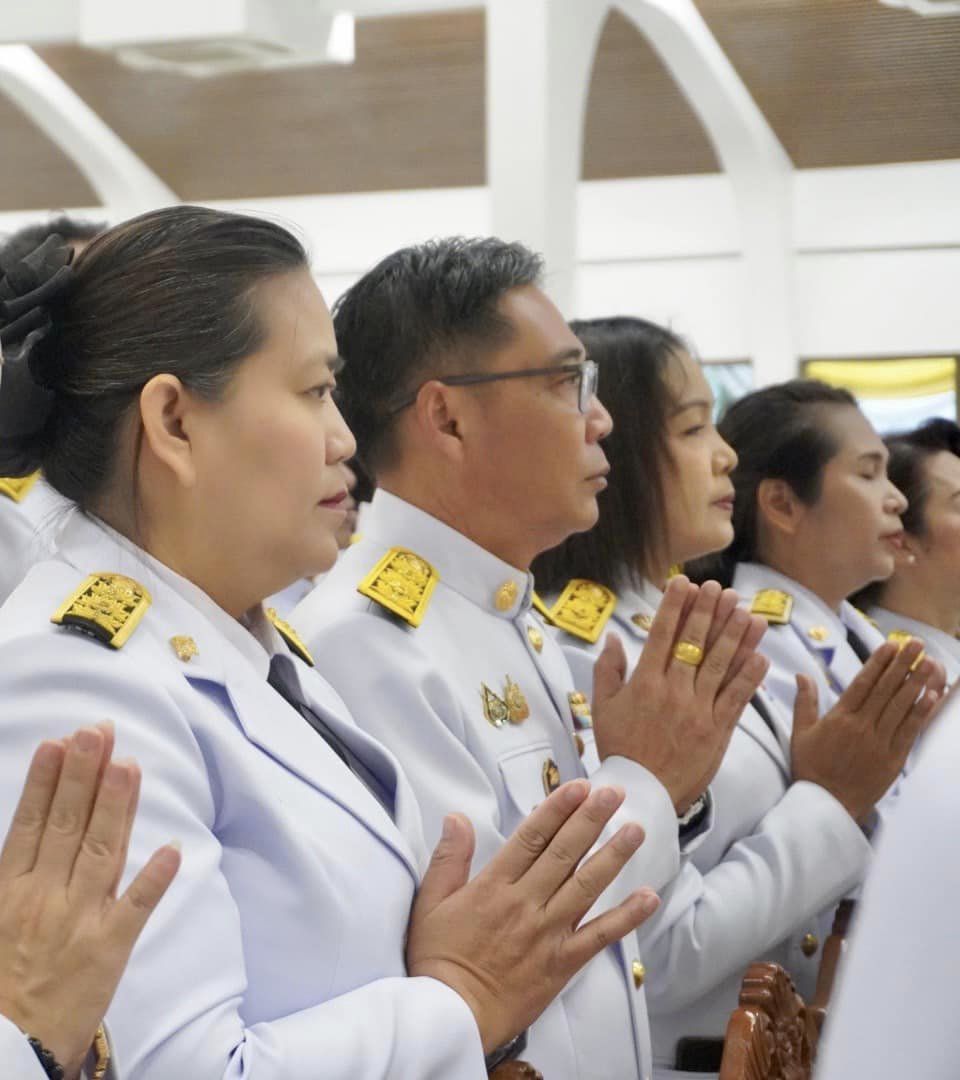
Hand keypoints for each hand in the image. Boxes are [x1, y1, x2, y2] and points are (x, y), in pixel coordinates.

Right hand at [0, 726, 180, 1078]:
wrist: (10, 1048)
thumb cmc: (4, 976)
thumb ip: (18, 867)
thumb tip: (38, 818)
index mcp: (11, 890)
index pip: (32, 823)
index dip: (48, 781)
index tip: (63, 741)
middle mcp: (45, 897)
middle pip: (68, 826)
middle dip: (84, 775)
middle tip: (99, 732)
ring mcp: (79, 921)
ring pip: (101, 852)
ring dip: (117, 807)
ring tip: (128, 764)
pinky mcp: (109, 949)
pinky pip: (134, 910)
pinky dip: (152, 881)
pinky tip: (171, 850)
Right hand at [406, 780, 659, 1053]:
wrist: (451, 1016)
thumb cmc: (438, 959)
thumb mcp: (430, 902)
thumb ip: (448, 858)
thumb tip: (457, 818)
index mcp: (493, 887)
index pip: (531, 838)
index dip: (557, 809)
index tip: (578, 786)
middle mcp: (525, 904)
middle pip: (564, 854)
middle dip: (590, 819)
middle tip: (613, 792)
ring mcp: (547, 933)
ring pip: (586, 887)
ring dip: (613, 856)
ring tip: (634, 829)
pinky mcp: (562, 962)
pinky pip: (599, 936)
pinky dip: (626, 917)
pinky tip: (648, 897)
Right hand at [591, 577, 768, 812]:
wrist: (642, 792)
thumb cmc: (619, 748)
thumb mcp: (602, 708)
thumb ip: (607, 670)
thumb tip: (613, 638)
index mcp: (644, 683)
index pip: (661, 635)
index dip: (674, 606)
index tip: (684, 583)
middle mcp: (672, 692)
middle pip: (694, 644)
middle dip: (708, 612)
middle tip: (720, 588)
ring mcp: (697, 711)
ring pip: (719, 666)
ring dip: (734, 636)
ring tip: (747, 612)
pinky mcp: (717, 731)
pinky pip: (736, 699)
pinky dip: (749, 676)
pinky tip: (760, 654)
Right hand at [792, 639, 943, 822]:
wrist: (826, 806)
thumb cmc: (810, 769)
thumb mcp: (800, 733)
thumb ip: (804, 702)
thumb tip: (802, 675)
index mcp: (839, 718)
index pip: (863, 684)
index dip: (878, 663)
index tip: (890, 646)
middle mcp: (861, 727)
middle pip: (885, 690)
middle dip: (902, 665)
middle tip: (916, 644)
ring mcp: (879, 743)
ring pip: (900, 707)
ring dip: (916, 683)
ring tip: (929, 663)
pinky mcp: (893, 759)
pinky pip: (909, 732)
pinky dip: (921, 713)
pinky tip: (931, 696)